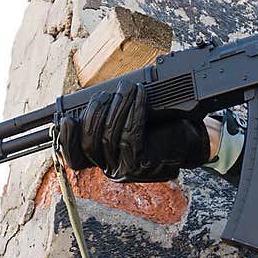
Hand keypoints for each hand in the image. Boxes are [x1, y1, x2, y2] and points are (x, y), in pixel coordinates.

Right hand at [57, 80, 210, 181]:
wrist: (193, 140)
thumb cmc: (161, 127)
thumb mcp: (131, 120)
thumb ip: (109, 115)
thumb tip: (88, 98)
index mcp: (103, 160)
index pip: (74, 157)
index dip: (66, 139)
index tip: (64, 117)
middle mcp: (111, 169)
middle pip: (88, 144)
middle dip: (93, 113)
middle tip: (105, 93)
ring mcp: (126, 169)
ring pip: (109, 137)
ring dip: (117, 107)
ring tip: (127, 88)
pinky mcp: (142, 163)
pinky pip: (129, 135)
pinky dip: (133, 112)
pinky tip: (139, 96)